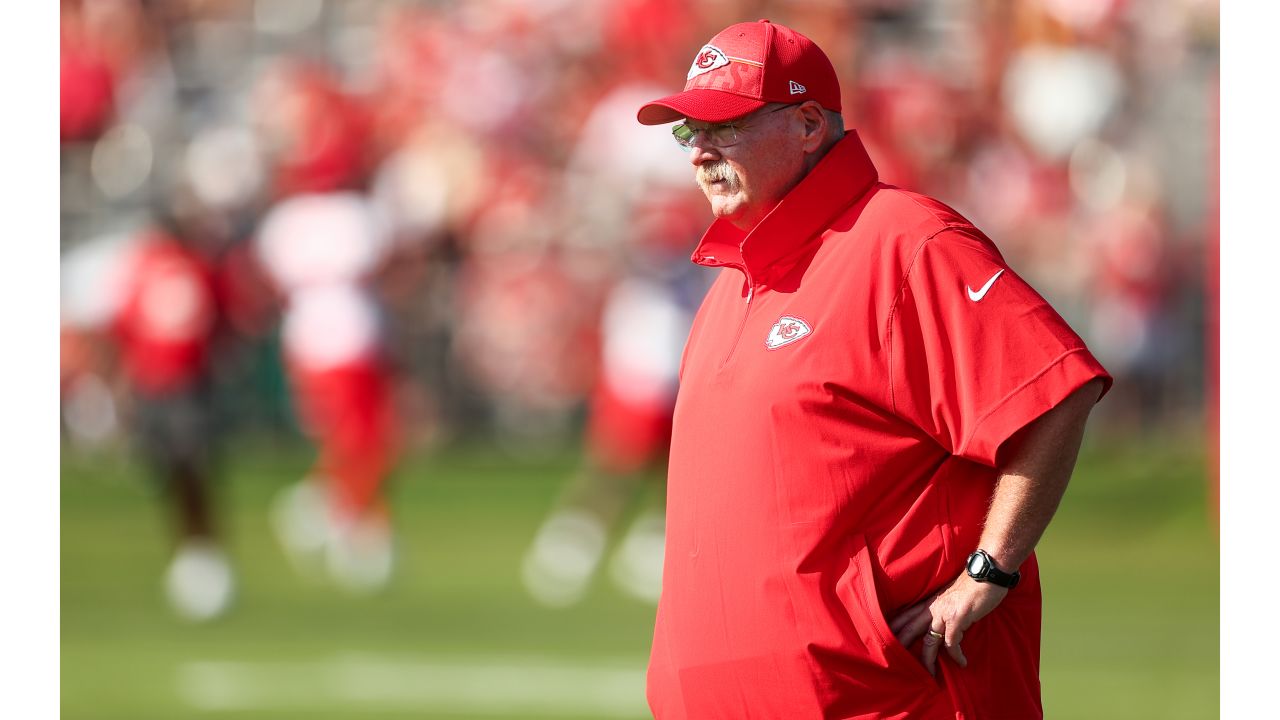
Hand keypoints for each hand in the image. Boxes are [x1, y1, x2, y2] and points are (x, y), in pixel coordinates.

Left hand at [888, 574, 1007, 675]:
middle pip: (910, 628)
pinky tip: (962, 662)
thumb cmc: (974, 584)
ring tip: (930, 675)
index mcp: (931, 602)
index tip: (884, 635)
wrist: (987, 571)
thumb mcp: (952, 596)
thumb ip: (945, 607)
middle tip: (891, 660)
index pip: (907, 614)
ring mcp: (944, 613)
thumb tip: (945, 622)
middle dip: (900, 644)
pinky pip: (952, 643)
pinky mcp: (958, 618)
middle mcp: (934, 608)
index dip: (896, 625)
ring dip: (928, 660)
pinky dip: (956, 655)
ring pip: (929, 642)